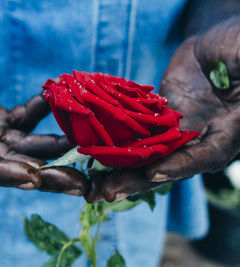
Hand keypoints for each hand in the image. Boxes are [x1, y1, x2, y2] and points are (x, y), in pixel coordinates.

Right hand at [0, 13, 85, 193]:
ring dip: (52, 153)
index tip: (33, 178)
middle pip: (4, 165)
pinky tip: (61, 104)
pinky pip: (22, 121)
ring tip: (86, 155)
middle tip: (78, 183)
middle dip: (41, 175)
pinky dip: (41, 115)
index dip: (0, 172)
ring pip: (20, 149)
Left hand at [86, 17, 239, 201]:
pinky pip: (132, 136)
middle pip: (167, 166)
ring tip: (90, 188)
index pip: (206, 155)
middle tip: (107, 193)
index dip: (181, 166)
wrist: (211, 52)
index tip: (154, 172)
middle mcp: (198, 140)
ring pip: (144, 156)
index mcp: (228, 130)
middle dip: (137, 181)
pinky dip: (111, 146)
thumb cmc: (236, 49)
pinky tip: (88, 154)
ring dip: (118, 172)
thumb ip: (237, 68)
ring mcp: (173, 133)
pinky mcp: (152, 123)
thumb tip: (225, 81)